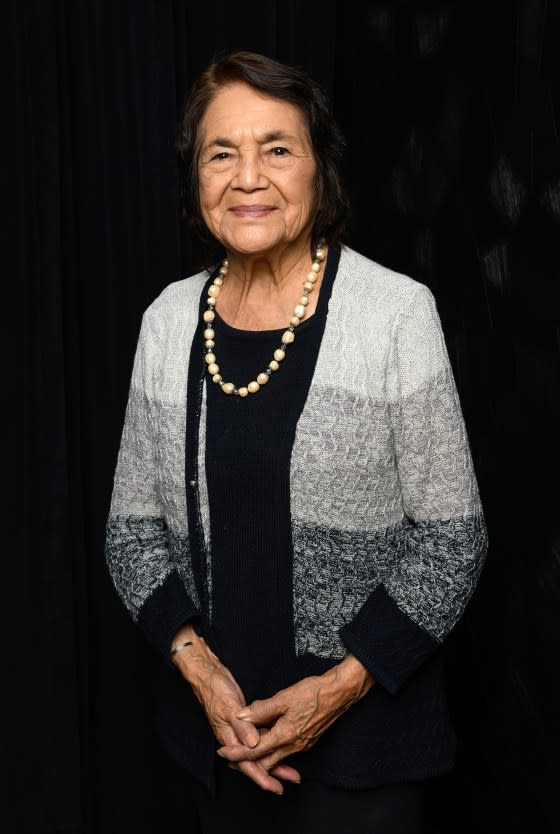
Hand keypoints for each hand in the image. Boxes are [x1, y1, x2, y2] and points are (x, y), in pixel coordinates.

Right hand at [171, 625, 300, 793]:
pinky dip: (270, 743)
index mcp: (228, 738)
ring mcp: (240, 731)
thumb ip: (242, 726)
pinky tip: (281, 746)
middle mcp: (235, 738)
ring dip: (274, 759)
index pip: (246, 764)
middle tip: (292, 779)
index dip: (261, 776)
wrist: (209, 676)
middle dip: (273, 772)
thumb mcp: (229, 707)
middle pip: (255, 761)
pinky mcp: (245, 722)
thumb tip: (253, 745)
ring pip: (259, 751)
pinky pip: (259, 738)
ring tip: (291, 769)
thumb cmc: (216, 690)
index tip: (275, 786)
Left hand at [216, 654, 373, 772]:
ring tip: (245, 752)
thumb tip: (241, 717)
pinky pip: (285, 751)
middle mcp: (294, 746)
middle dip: (246, 763)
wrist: (339, 693)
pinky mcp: (307, 740)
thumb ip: (261, 710)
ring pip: (276, 758)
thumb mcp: (284, 698)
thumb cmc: (313, 693)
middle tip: (230, 760)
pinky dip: (273, 751)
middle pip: (265, 762)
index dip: (237, 754)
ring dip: (260, 758)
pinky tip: (267, 742)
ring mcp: (302, 745)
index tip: (222, 754)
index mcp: (285, 736)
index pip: (255, 752)